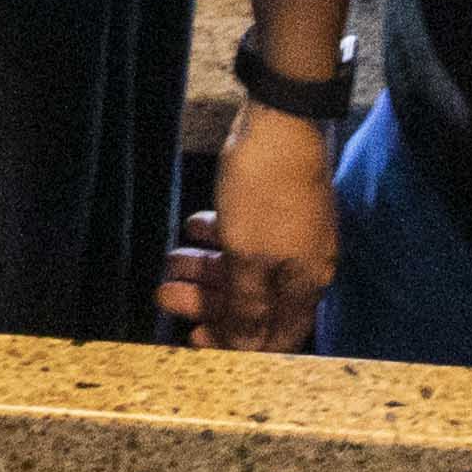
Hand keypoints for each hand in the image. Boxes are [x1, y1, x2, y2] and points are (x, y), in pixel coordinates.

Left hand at [160, 104, 337, 347]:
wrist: (279, 123)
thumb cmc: (264, 194)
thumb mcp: (248, 256)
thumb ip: (246, 305)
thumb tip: (246, 348)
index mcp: (305, 284)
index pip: (277, 336)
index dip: (238, 345)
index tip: (197, 340)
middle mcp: (303, 266)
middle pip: (254, 301)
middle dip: (208, 301)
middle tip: (166, 295)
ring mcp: (289, 236)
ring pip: (244, 266)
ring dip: (204, 267)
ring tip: (169, 259)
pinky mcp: (273, 210)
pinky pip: (243, 236)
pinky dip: (216, 238)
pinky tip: (191, 228)